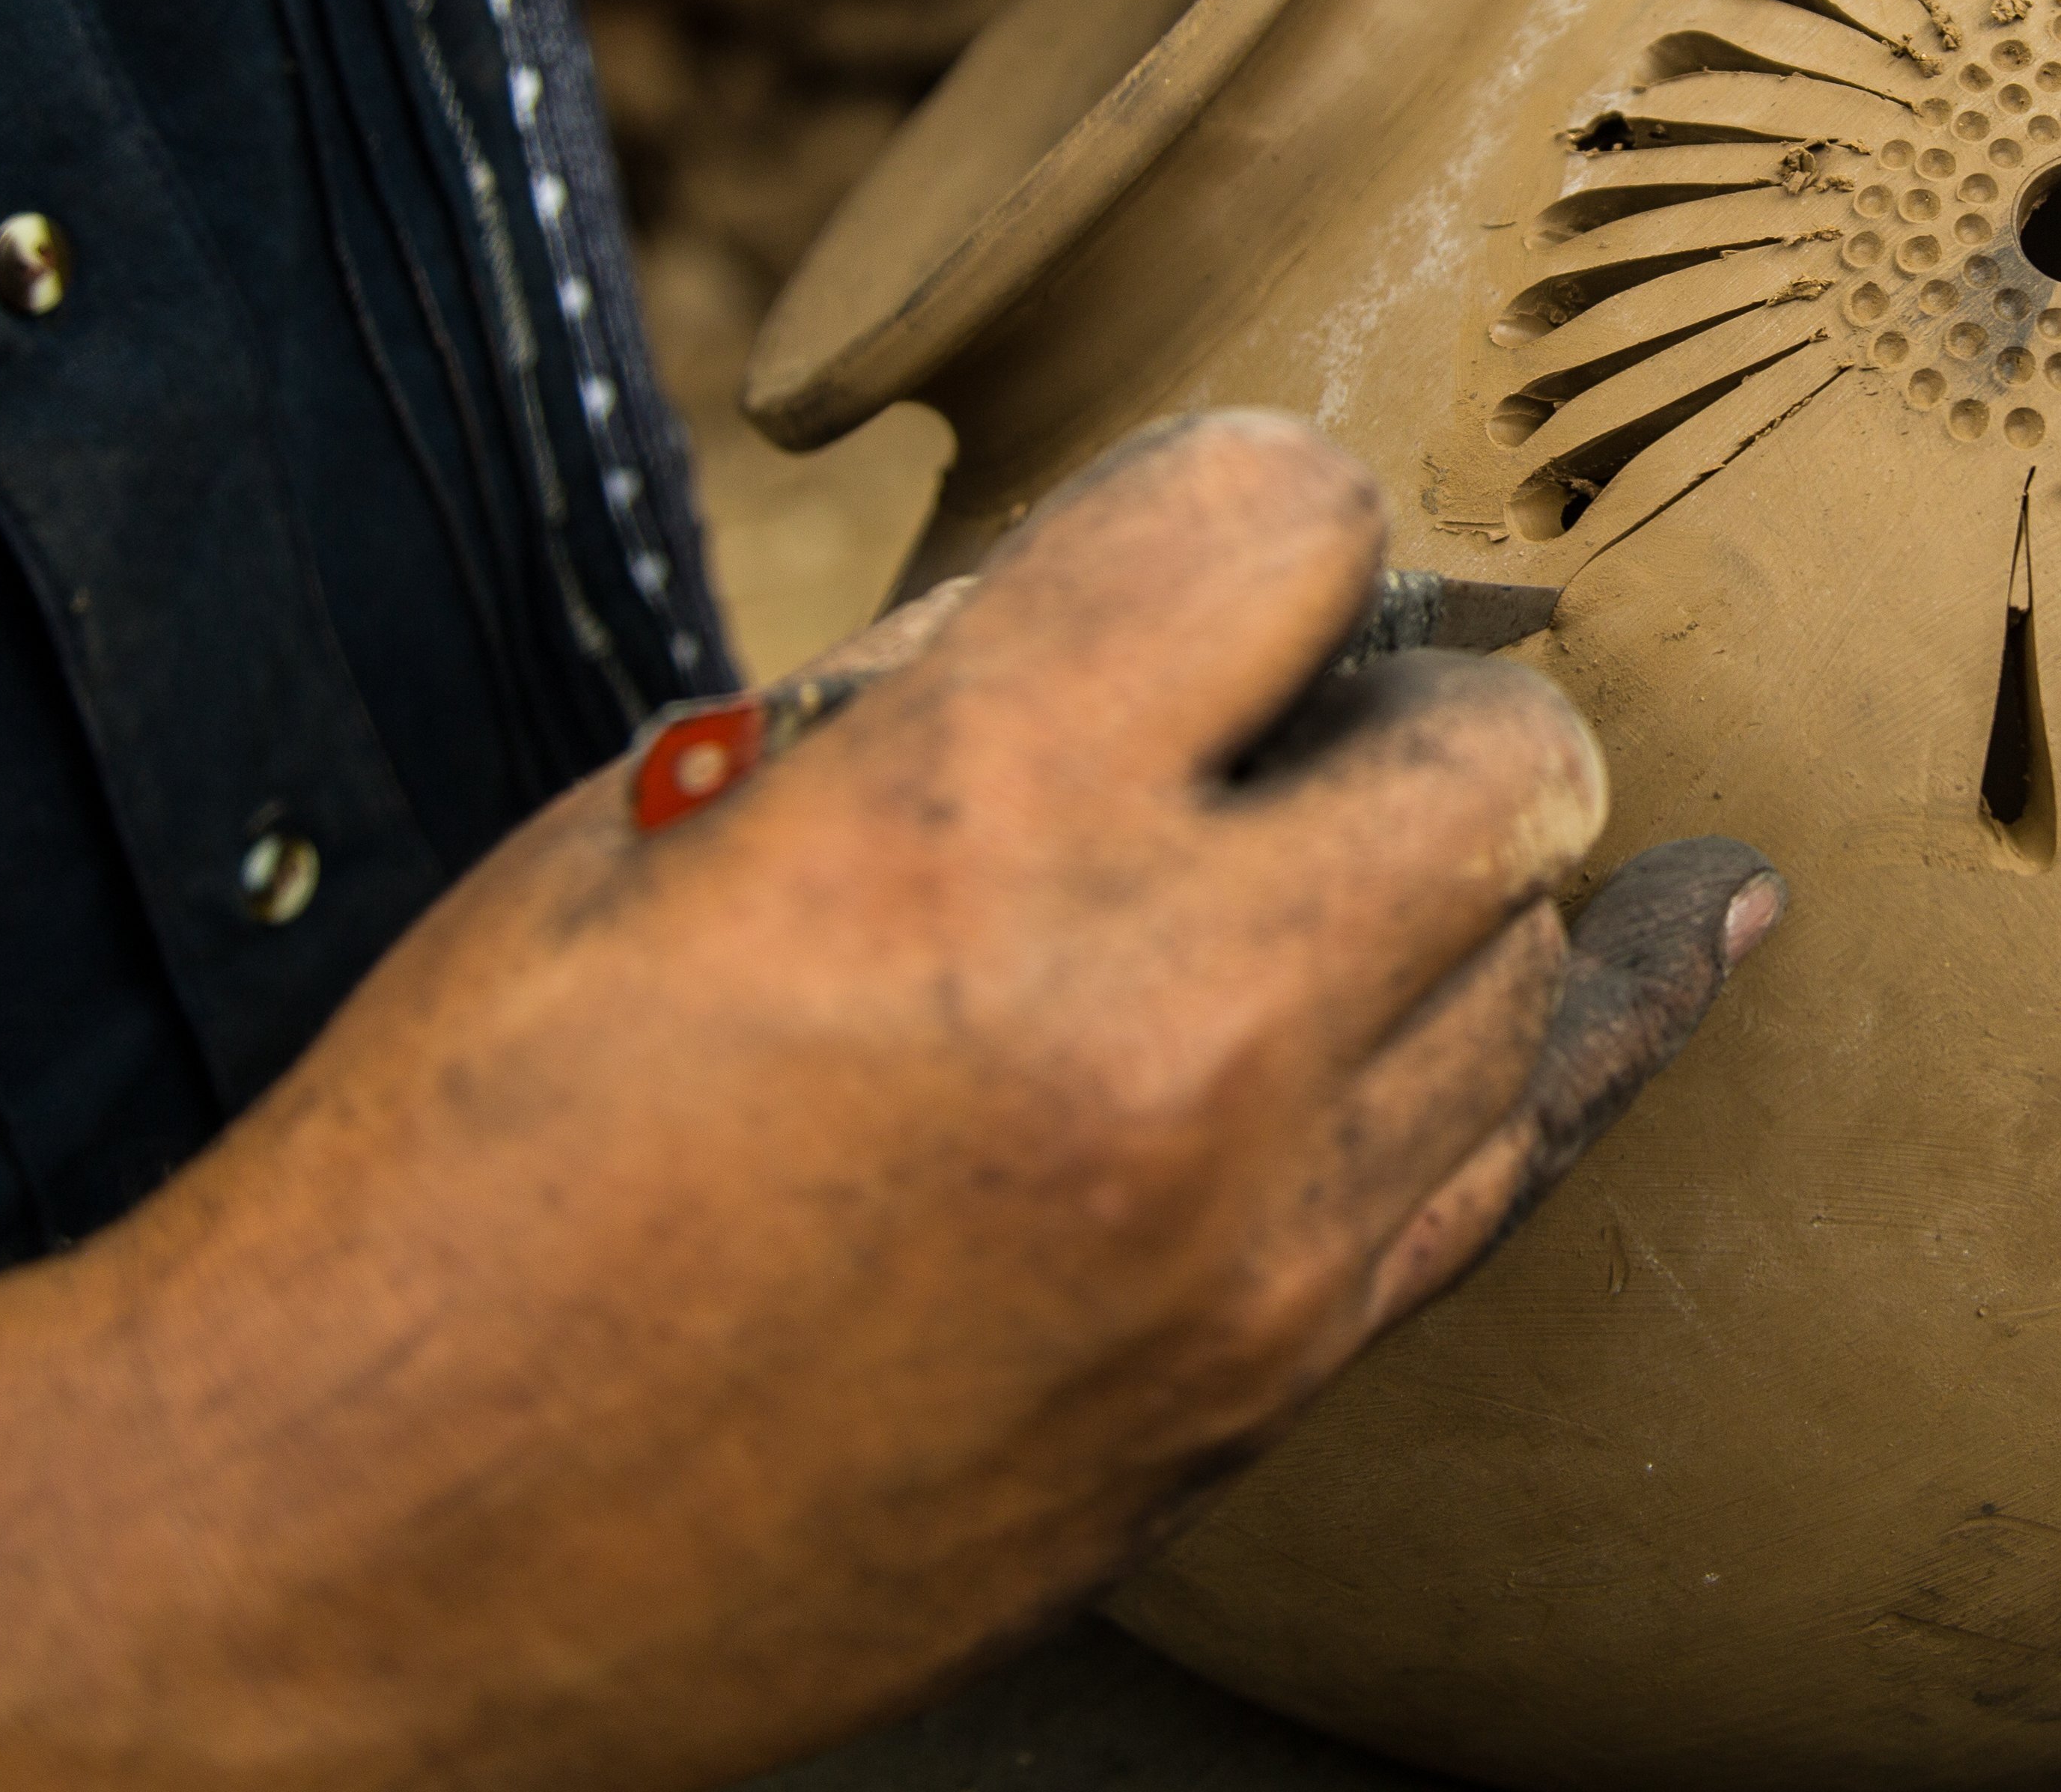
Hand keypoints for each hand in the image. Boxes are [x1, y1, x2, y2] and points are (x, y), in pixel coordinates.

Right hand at [0, 414, 1779, 1788]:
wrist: (356, 1555)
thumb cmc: (455, 1172)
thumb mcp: (654, 837)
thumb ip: (937, 700)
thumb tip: (1144, 612)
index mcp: (962, 830)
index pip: (1286, 519)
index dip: (1244, 504)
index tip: (1204, 553)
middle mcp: (1158, 1024)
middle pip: (1497, 740)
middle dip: (1405, 688)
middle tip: (1287, 723)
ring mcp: (1242, 1233)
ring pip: (1533, 945)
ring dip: (1446, 875)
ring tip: (1316, 873)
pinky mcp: (1260, 1384)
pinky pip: (1525, 1154)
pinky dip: (1590, 1020)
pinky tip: (1704, 922)